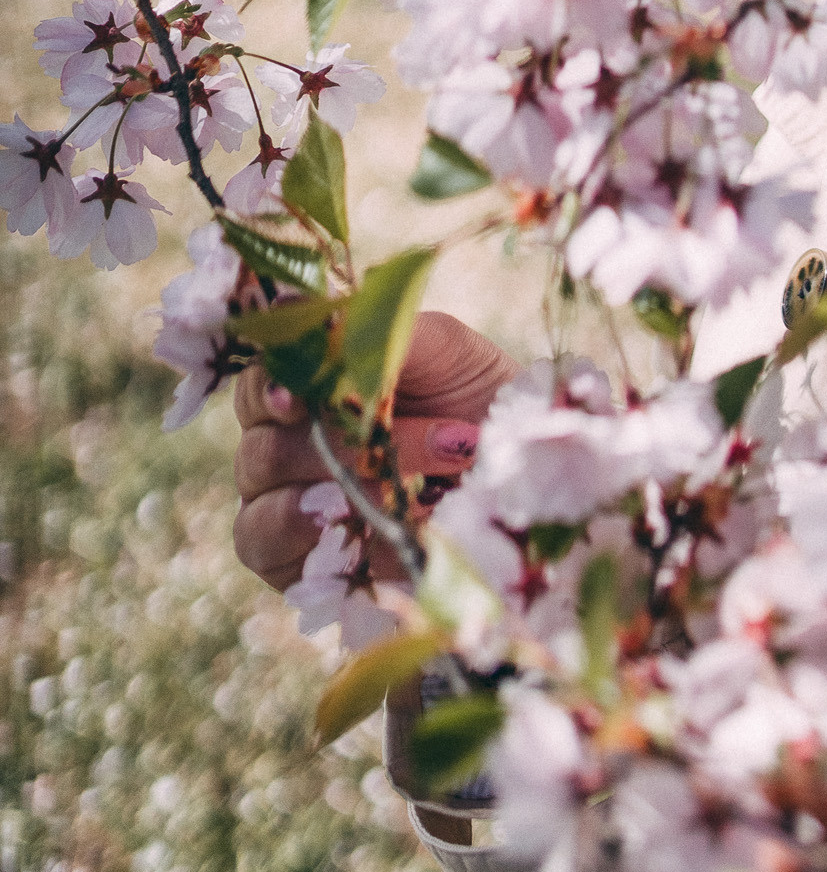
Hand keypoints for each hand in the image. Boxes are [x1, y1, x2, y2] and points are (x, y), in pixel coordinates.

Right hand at [231, 308, 515, 597]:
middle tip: (406, 438)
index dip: (270, 387)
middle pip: (261, 442)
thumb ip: (372, 331)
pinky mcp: (298, 562)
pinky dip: (314, 535)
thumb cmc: (475, 397)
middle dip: (335, 441)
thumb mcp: (441, 348)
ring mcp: (289, 504)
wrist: (520, 472)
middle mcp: (287, 442)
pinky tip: (364, 524)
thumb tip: (289, 308)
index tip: (298, 397)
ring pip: (263, 496)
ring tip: (414, 488)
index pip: (261, 381)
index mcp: (312, 385)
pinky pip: (269, 548)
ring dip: (343, 487)